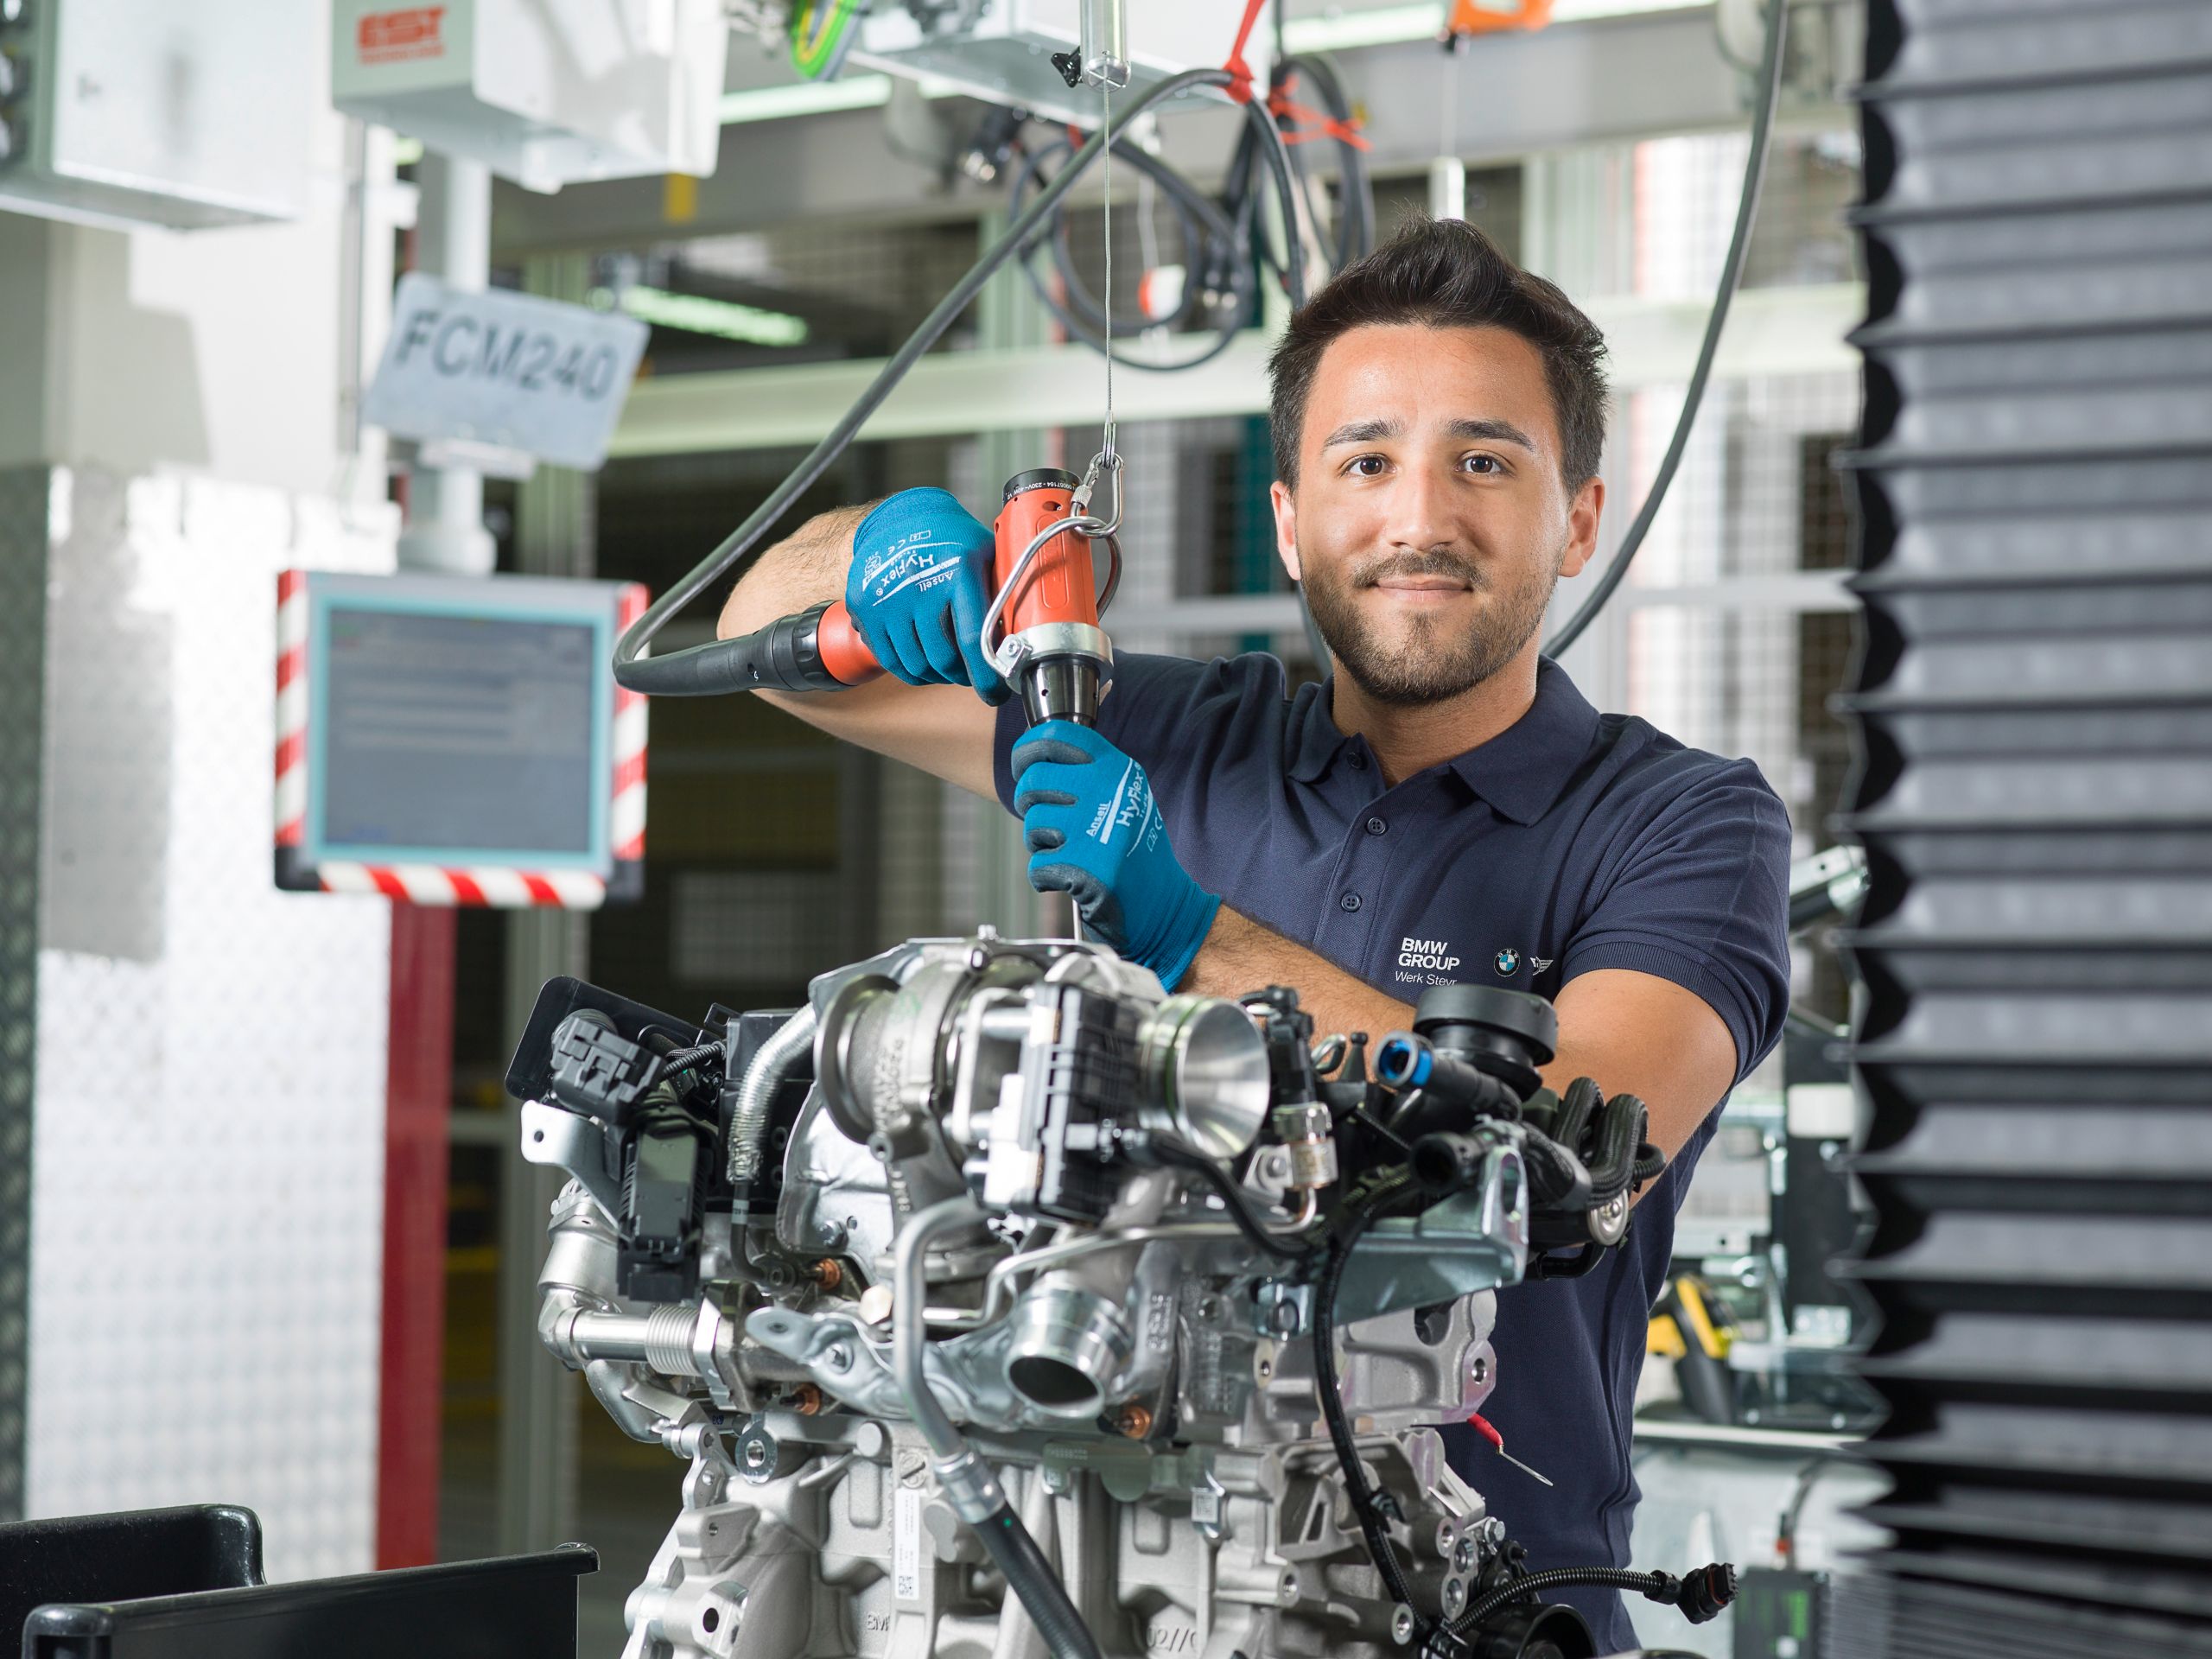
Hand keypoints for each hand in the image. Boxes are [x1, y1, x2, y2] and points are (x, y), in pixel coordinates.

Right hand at [846, 488, 1008, 703]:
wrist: (899, 520)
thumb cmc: (953, 542)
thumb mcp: (986, 555)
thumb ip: (1002, 595)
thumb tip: (1021, 645)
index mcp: (958, 570)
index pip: (973, 639)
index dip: (985, 676)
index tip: (995, 695)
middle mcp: (919, 583)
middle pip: (943, 659)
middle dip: (962, 676)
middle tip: (971, 675)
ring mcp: (887, 597)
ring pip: (916, 665)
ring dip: (936, 676)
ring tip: (948, 667)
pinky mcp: (865, 607)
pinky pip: (890, 660)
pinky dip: (910, 672)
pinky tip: (923, 664)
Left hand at [1012, 721, 1221, 989]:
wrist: (1166, 907)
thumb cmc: (1136, 854)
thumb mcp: (1125, 797)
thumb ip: (1088, 774)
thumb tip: (1032, 759)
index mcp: (1118, 769)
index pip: (1057, 734)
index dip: (1028, 749)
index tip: (1024, 767)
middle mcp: (1110, 790)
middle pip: (1034, 779)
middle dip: (1030, 806)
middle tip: (1049, 826)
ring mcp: (1099, 827)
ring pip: (1032, 823)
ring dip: (1040, 846)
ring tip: (1068, 854)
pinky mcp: (1087, 865)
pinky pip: (1037, 865)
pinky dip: (1046, 879)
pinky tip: (1069, 880)